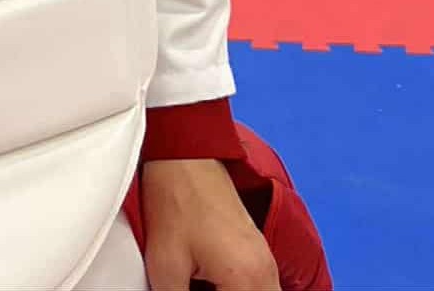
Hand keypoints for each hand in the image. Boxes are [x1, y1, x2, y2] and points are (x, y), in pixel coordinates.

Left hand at [142, 160, 278, 290]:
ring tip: (199, 284)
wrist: (186, 155)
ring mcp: (267, 261)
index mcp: (249, 281)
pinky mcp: (259, 252)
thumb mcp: (165, 265)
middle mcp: (267, 273)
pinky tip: (208, 285)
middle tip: (195, 289)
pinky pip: (259, 289)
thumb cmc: (176, 202)